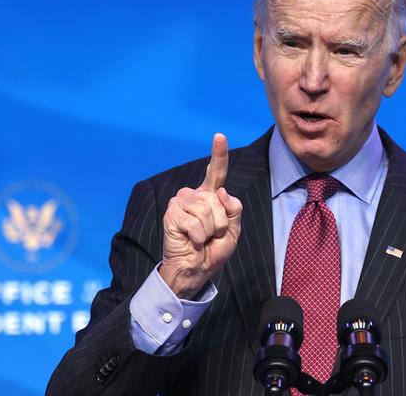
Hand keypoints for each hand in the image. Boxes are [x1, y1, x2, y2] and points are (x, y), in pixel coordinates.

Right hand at [159, 133, 242, 298]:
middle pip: (219, 200)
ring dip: (210, 231)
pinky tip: (192, 240)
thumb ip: (234, 209)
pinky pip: (195, 223)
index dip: (219, 154)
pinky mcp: (171, 214)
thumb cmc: (213, 249)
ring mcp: (181, 202)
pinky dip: (199, 237)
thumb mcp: (233, 229)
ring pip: (208, 210)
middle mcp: (194, 194)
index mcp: (210, 195)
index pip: (217, 172)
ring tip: (202, 238)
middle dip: (221, 223)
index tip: (220, 135)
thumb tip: (221, 191)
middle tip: (211, 235)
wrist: (196, 269)